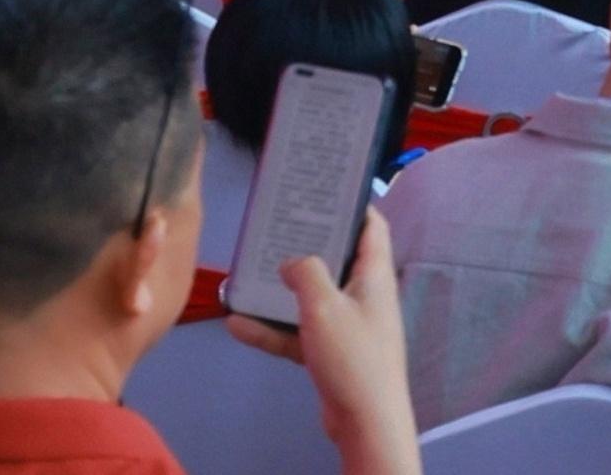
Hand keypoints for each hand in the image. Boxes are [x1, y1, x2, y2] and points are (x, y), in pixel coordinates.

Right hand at [228, 210, 420, 474]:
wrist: (365, 423)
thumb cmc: (352, 355)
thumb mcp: (324, 304)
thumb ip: (306, 272)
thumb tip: (294, 259)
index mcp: (373, 275)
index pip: (370, 226)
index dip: (351, 203)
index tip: (322, 188)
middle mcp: (364, 295)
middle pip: (335, 259)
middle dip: (304, 245)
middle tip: (273, 227)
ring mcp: (348, 326)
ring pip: (311, 298)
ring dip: (281, 290)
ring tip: (247, 273)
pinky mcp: (332, 354)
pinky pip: (299, 333)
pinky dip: (273, 329)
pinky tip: (237, 324)